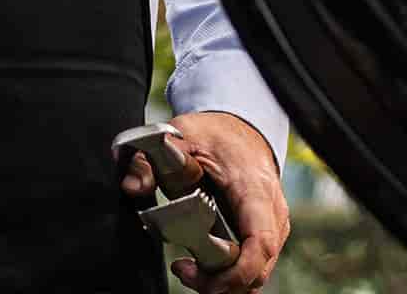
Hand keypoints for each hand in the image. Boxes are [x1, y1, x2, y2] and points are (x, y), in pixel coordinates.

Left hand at [119, 111, 288, 292]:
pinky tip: (205, 270)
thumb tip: (132, 186)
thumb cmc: (216, 134)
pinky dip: (231, 277)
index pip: (260, 243)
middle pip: (259, 267)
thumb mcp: (179, 136)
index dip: (236, 272)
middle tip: (183, 270)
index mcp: (254, 188)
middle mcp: (272, 211)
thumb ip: (150, 161)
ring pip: (258, 273)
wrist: (242, 129)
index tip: (202, 276)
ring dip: (224, 282)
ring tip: (188, 269)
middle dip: (221, 282)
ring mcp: (274, 225)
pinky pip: (256, 267)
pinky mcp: (267, 234)